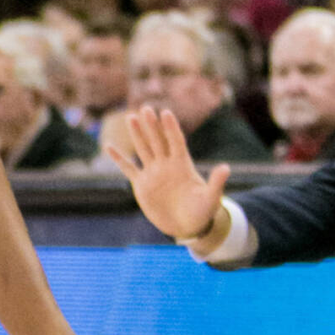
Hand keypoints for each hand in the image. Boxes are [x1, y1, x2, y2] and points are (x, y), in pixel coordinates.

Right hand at [104, 106, 229, 243]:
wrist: (187, 226)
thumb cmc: (202, 212)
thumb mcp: (210, 198)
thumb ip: (216, 182)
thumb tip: (226, 168)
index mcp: (183, 165)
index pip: (176, 142)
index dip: (171, 128)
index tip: (166, 113)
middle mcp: (166, 165)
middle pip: (158, 141)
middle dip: (152, 125)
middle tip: (146, 108)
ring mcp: (153, 173)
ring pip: (143, 149)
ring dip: (137, 134)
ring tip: (132, 117)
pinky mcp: (142, 184)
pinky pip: (128, 168)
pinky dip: (119, 158)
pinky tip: (109, 146)